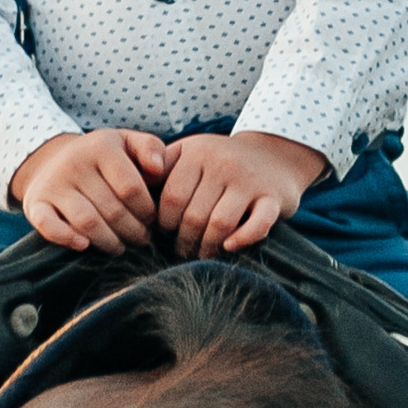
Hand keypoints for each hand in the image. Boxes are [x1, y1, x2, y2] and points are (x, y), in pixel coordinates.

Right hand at [9, 129, 167, 252]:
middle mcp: (75, 163)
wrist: (53, 162)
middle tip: (141, 238)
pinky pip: (49, 225)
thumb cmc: (102, 159)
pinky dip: (66, 238)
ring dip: (109, 241)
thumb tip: (159, 169)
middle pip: (112, 210)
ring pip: (88, 222)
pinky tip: (84, 246)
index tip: (152, 219)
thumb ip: (150, 149)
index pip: (131, 188)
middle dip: (133, 231)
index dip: (147, 211)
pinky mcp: (36, 204)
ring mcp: (54, 184)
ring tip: (120, 246)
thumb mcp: (127, 143)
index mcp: (101, 146)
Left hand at [156, 131, 326, 256]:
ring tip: (202, 255)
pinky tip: (230, 247)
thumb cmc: (221, 161)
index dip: (165, 223)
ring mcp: (250, 181)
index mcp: (197, 152)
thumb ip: (162, 167)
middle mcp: (223, 163)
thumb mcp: (190, 152)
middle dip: (185, 241)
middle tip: (183, 252)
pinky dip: (243, 239)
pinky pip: (258, 224)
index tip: (166, 234)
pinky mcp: (273, 198)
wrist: (275, 154)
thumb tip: (132, 192)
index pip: (172, 198)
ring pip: (220, 224)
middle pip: (194, 215)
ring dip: (208, 247)